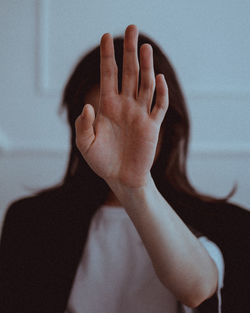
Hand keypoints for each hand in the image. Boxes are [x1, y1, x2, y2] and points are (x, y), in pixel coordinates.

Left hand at [75, 25, 167, 187]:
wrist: (121, 178)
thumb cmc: (102, 161)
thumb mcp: (85, 145)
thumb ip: (83, 125)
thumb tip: (88, 106)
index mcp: (107, 106)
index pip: (108, 75)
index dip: (107, 56)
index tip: (106, 36)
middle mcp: (125, 105)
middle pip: (128, 73)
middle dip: (129, 51)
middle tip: (132, 28)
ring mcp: (140, 114)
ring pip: (145, 84)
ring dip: (146, 66)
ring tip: (145, 46)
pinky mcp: (152, 126)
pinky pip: (159, 106)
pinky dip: (160, 93)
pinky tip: (158, 78)